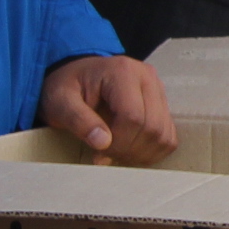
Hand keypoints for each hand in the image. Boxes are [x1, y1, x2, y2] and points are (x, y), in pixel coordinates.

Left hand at [40, 55, 177, 163]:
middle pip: (152, 127)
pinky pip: (169, 135)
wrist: (75, 75)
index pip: (133, 117)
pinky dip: (152, 150)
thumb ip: (78, 120)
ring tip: (117, 154)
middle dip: (129, 150)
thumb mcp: (60, 102)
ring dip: (142, 153)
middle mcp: (148, 78)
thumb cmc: (65, 87)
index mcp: (123, 72)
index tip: (97, 152)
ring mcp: (158, 90)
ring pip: (164, 134)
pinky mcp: (163, 103)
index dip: (118, 143)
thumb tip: (103, 143)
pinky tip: (130, 150)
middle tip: (105, 156)